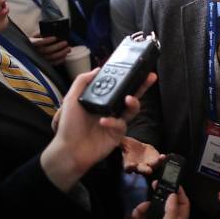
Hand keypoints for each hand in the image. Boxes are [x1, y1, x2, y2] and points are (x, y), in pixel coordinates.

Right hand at [30, 33, 70, 65]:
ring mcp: (39, 58)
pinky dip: (60, 59)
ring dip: (61, 53)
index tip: (55, 37)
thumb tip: (51, 31)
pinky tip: (65, 55)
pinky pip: (52, 63)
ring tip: (68, 48)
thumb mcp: (36, 35)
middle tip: (65, 42)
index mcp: (31, 42)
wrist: (30, 49)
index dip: (46, 40)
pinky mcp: (44, 63)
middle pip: (46, 50)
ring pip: (51, 57)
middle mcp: (34, 51)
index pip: (38, 42)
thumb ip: (42, 33)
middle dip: (57, 46)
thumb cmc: (36, 40)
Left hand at [41, 70, 156, 191]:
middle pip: (130, 94)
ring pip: (132, 109)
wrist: (69, 150)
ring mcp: (116, 121)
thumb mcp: (71, 99)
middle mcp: (111, 108)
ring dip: (134, 102)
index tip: (134, 68)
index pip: (117, 86)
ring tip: (129, 98)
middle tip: (150, 77)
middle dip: (141, 85)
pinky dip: (113, 121)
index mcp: (101, 99)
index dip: (126, 78)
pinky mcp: (118, 134)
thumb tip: (98, 69)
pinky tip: (103, 121)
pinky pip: (121, 124)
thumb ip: (82, 81)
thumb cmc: (69, 125)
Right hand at [122, 136, 164, 174]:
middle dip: (144, 170)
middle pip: (141, 170)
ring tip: (159, 160)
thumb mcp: (124, 142)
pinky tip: (163, 156)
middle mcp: (138, 168)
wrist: (139, 148)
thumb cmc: (129, 146)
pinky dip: (161, 160)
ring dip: (155, 165)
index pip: (128, 168)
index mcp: (129, 164)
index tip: (132, 166)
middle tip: (149, 170)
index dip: (129, 168)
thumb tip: (114, 138)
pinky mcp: (155, 163)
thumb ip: (120, 141)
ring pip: (151, 167)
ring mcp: (147, 166)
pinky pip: (159, 163)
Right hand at [130, 183, 189, 218]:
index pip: (184, 204)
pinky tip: (136, 214)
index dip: (181, 193)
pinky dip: (139, 211)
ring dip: (148, 203)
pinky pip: (142, 212)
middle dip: (162, 193)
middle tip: (156, 184)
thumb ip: (172, 210)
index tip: (174, 182)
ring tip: (143, 206)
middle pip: (168, 202)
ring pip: (154, 205)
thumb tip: (173, 195)